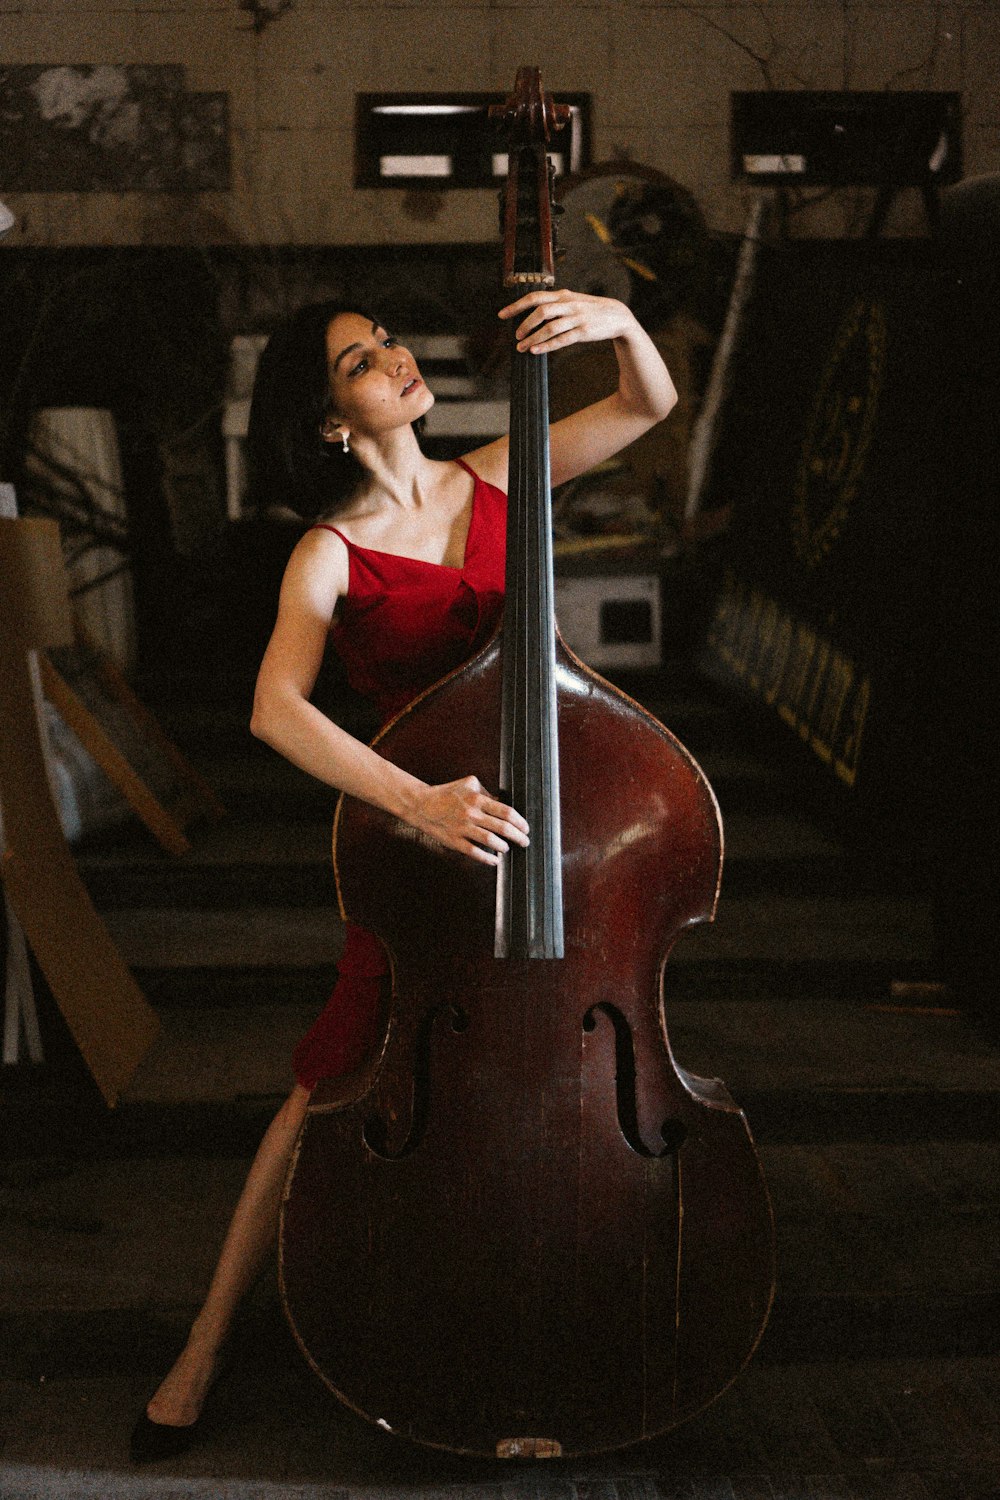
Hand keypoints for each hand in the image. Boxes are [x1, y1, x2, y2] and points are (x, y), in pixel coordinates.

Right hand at [410, 776, 529, 865]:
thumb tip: (503, 805)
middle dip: (518, 837)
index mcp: (477, 799)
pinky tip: (495, 860)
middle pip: (502, 828)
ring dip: (503, 846)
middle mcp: (471, 814)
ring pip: (490, 840)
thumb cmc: (447, 793)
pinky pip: (474, 852)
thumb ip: (487, 793)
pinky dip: (487, 858)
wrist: (422, 805)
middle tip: (525, 842)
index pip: (506, 812)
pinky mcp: (454, 840)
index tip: (526, 828)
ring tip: (507, 848)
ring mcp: (462, 828)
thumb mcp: (469, 785)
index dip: (520, 822)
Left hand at [498, 288, 635, 355]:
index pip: (535, 297)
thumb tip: (532, 312)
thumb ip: (554, 304)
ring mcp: (576, 318)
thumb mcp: (572, 301)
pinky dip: (547, 346)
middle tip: (515, 335)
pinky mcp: (583, 332)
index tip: (502, 315)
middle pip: (541, 310)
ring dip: (533, 338)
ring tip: (521, 347)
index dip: (516, 306)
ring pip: (550, 327)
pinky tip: (536, 351)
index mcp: (563, 295)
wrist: (617, 315)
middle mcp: (568, 304)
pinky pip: (562, 339)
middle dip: (525, 323)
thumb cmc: (589, 310)